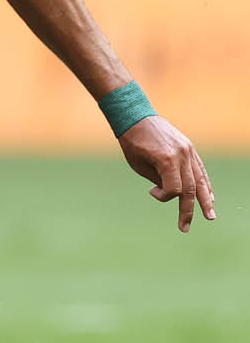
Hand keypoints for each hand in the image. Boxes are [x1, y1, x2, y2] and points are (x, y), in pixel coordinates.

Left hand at [118, 114, 214, 231]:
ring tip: (210, 215)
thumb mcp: (139, 165)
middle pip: (191, 188)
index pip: (174, 189)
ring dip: (205, 199)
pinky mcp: (189, 148)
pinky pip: (200, 169)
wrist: (135, 117)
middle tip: (185, 226)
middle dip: (189, 209)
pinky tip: (209, 196)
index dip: (163, 196)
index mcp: (167, 159)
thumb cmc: (132, 142)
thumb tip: (173, 193)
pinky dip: (205, 183)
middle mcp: (182, 155)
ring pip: (200, 179)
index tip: (151, 192)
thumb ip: (159, 180)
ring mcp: (188, 150)